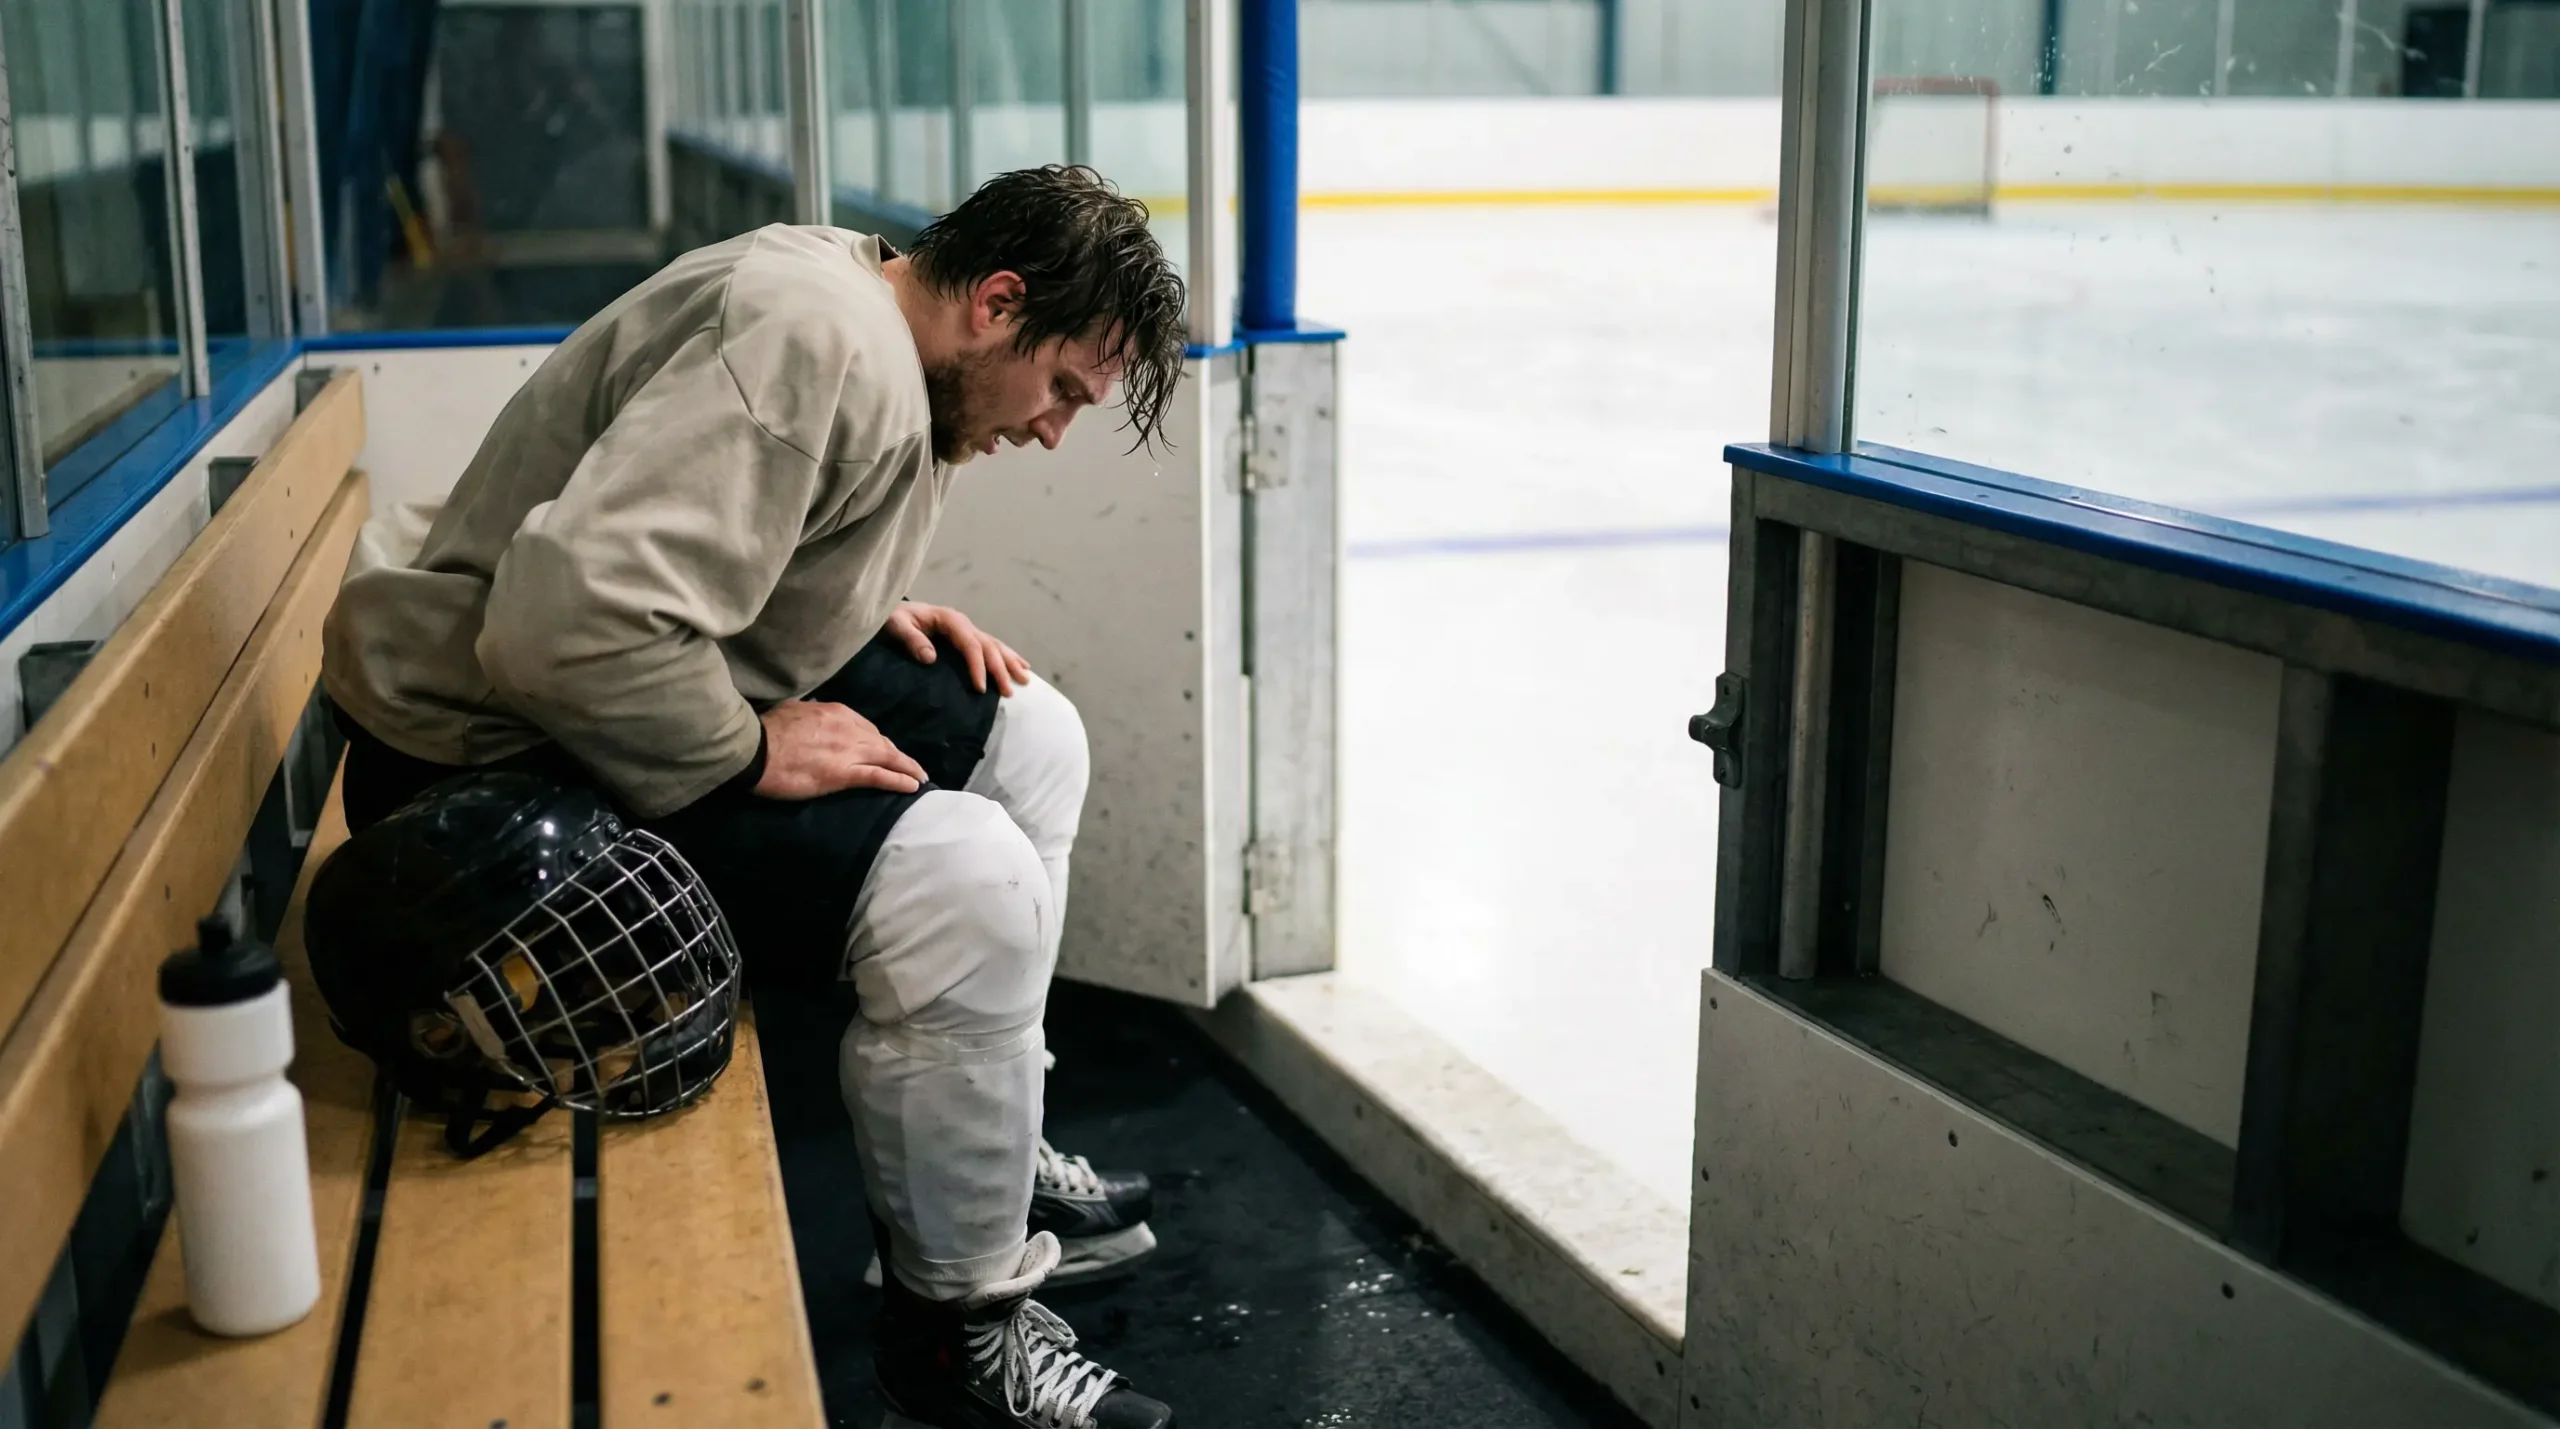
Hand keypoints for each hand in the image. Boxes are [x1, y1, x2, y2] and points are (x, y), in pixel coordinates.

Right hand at [753, 700, 926, 798]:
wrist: (754, 749)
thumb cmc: (766, 731)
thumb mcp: (792, 711)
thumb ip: (809, 714)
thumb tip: (811, 715)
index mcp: (835, 712)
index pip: (865, 727)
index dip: (877, 740)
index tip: (884, 749)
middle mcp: (848, 728)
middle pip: (881, 742)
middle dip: (897, 754)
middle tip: (910, 766)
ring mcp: (848, 751)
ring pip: (888, 757)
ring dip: (907, 767)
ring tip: (920, 777)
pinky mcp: (843, 774)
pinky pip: (879, 776)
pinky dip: (899, 780)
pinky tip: (913, 786)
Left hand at [883, 602, 1032, 695]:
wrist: (892, 612)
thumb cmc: (893, 619)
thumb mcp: (895, 626)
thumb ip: (911, 639)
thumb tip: (930, 657)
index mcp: (949, 620)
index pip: (970, 644)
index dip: (978, 666)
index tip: (981, 688)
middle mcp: (963, 623)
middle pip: (988, 646)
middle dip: (1000, 669)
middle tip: (1008, 692)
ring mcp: (967, 629)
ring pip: (995, 645)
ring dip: (1010, 663)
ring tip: (1024, 680)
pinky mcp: (967, 636)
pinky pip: (992, 646)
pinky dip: (1008, 657)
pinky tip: (1021, 666)